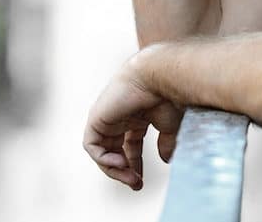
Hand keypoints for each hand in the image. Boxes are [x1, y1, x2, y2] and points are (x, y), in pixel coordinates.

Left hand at [83, 62, 182, 189]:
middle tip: (137, 185)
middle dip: (124, 171)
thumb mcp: (169, 126)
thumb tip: (166, 161)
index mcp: (136, 116)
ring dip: (115, 170)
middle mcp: (119, 117)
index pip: (130, 145)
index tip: (142, 181)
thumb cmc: (167, 96)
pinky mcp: (97, 118)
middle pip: (115, 151)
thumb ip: (166, 143)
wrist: (159, 77)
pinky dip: (103, 159)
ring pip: (102, 152)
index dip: (135, 165)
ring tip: (131, 178)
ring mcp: (107, 117)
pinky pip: (92, 146)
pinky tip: (121, 164)